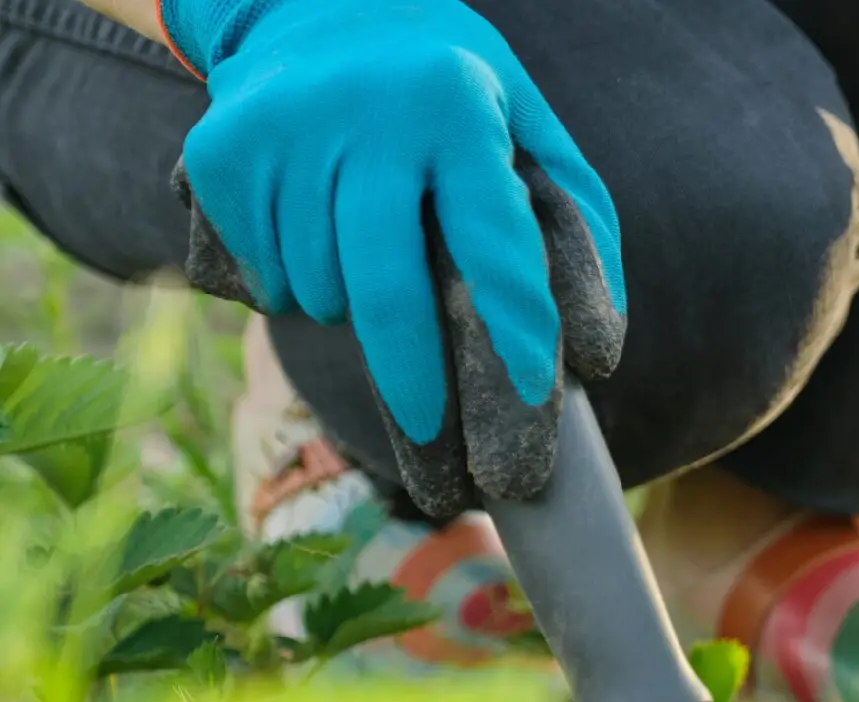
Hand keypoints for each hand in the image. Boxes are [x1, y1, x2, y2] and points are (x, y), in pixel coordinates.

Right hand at [162, 0, 624, 513]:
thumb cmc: (447, 83)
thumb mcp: (526, 117)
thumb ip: (574, 216)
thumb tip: (602, 347)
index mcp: (459, 110)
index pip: (494, 236)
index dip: (517, 320)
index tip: (538, 389)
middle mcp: (371, 118)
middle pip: (386, 285)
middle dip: (412, 375)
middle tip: (434, 431)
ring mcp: (288, 133)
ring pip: (320, 288)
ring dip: (349, 310)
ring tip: (367, 254)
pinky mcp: (224, 151)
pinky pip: (265, 273)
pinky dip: (293, 285)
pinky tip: (310, 232)